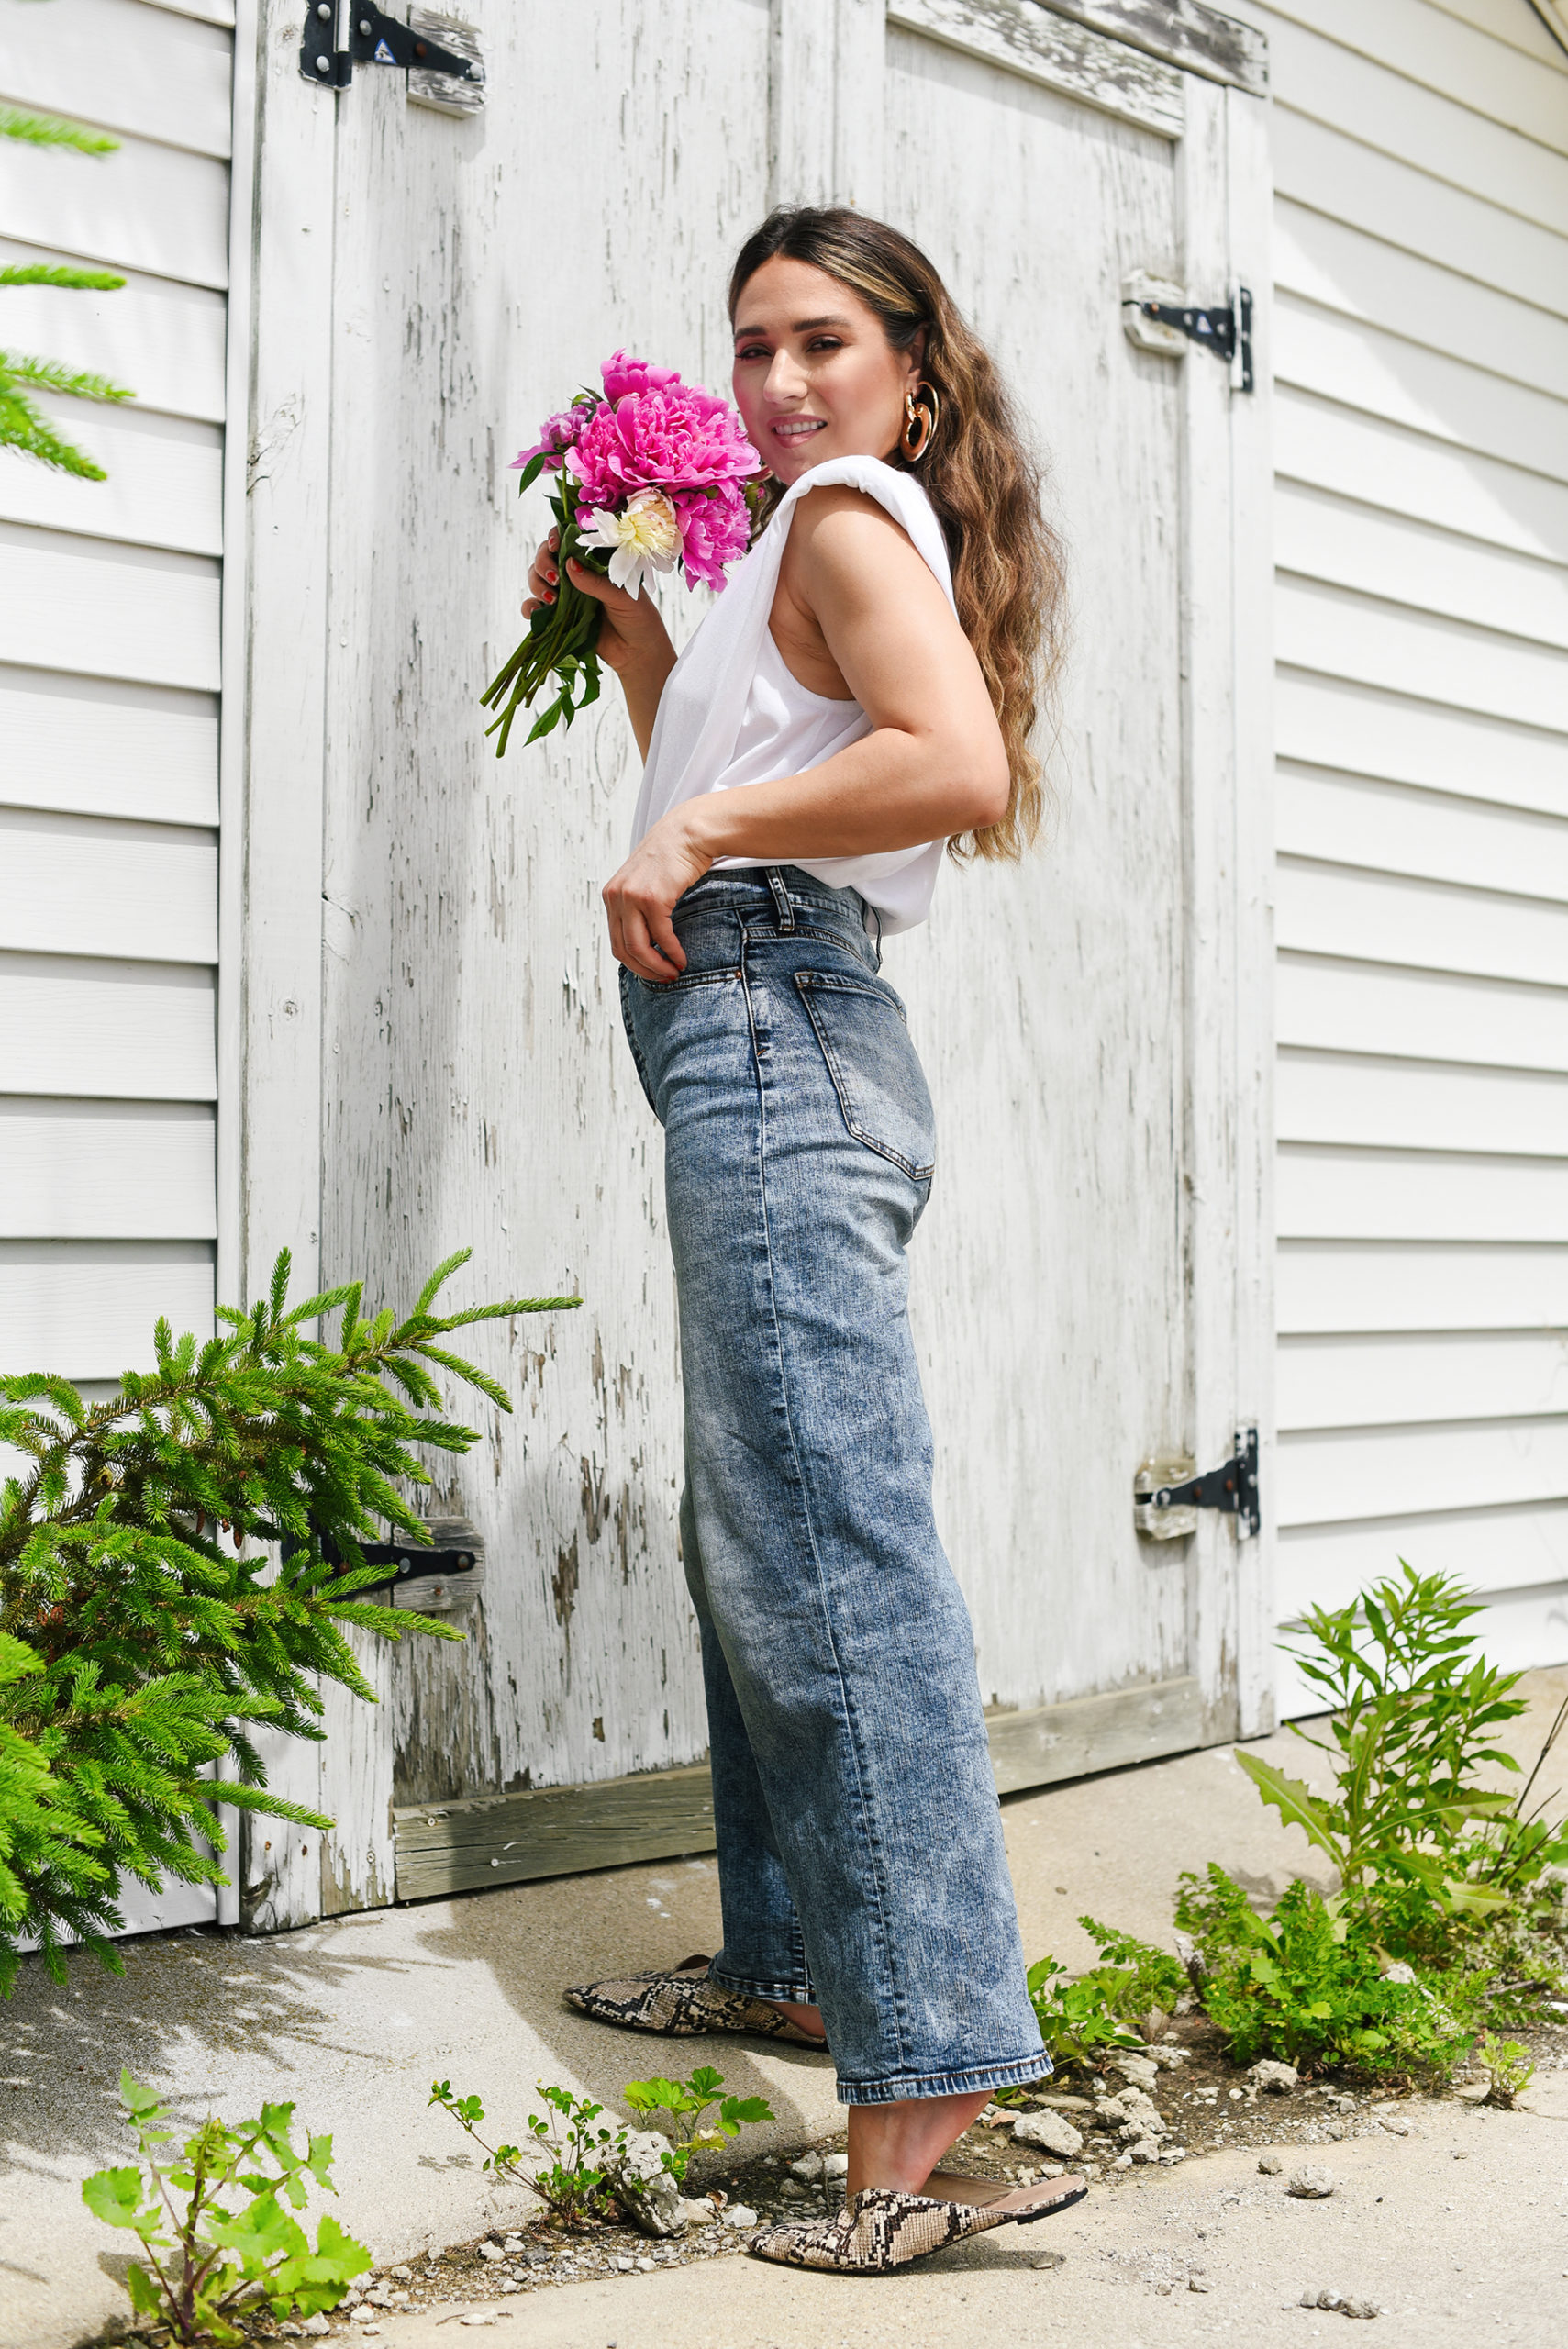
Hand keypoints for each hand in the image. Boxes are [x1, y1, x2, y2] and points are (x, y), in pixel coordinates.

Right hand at [522, 531, 672, 679]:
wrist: (637, 653)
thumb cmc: (638, 618)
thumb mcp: (622, 596)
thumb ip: (595, 582)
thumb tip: (569, 565)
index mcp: (594, 563)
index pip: (568, 540)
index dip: (555, 537)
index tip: (554, 544)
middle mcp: (576, 575)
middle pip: (545, 557)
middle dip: (543, 563)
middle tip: (555, 578)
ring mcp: (565, 596)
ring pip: (536, 579)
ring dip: (536, 584)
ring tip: (552, 599)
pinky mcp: (557, 618)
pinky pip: (533, 608)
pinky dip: (529, 607)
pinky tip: (537, 611)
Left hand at [602, 811, 712, 981]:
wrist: (687, 833)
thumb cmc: (671, 858)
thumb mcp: (644, 882)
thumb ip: (637, 907)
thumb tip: (646, 942)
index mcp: (611, 895)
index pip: (615, 942)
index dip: (634, 964)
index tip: (653, 971)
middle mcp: (615, 896)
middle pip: (623, 949)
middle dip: (645, 970)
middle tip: (665, 978)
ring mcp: (632, 897)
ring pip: (639, 947)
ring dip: (658, 966)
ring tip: (674, 972)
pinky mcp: (652, 898)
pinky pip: (661, 935)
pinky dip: (672, 951)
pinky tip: (682, 958)